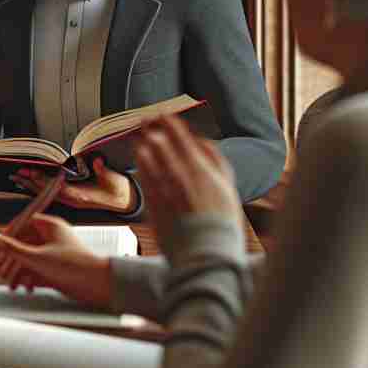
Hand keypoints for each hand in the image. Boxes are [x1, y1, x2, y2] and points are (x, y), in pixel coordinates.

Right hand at [0, 214, 113, 308]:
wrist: (98, 286)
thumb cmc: (75, 267)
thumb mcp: (37, 258)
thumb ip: (13, 249)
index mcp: (49, 226)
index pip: (20, 224)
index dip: (4, 237)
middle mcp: (50, 237)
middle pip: (21, 244)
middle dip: (8, 260)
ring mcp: (52, 252)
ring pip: (27, 259)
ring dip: (17, 272)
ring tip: (11, 284)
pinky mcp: (55, 267)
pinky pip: (35, 270)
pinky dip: (28, 279)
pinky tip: (26, 288)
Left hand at [12, 159, 133, 213]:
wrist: (124, 202)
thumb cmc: (119, 190)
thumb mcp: (114, 180)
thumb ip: (104, 171)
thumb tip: (97, 161)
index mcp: (82, 196)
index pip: (60, 188)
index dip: (46, 180)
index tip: (34, 172)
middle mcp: (73, 200)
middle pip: (48, 191)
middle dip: (32, 182)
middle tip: (18, 173)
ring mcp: (70, 200)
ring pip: (46, 193)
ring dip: (31, 185)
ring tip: (17, 177)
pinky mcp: (70, 198)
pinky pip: (50, 193)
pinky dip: (38, 187)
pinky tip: (28, 183)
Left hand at [136, 113, 239, 244]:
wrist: (207, 253)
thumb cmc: (221, 222)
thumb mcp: (227, 188)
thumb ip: (215, 161)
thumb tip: (202, 142)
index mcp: (200, 170)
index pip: (179, 136)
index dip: (169, 122)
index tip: (163, 114)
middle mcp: (179, 176)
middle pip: (159, 143)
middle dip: (152, 129)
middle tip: (146, 121)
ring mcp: (163, 189)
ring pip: (147, 157)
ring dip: (143, 144)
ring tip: (142, 138)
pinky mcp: (152, 202)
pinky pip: (141, 175)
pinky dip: (140, 163)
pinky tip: (140, 157)